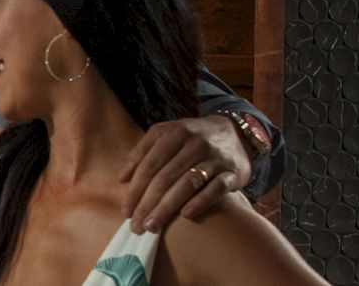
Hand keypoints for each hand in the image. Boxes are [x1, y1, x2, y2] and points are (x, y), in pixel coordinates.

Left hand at [120, 114, 251, 232]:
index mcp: (174, 133)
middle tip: (136, 225)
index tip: (126, 211)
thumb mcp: (166, 135)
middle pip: (165, 178)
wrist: (236, 133)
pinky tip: (185, 215)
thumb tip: (122, 178)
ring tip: (153, 225)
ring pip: (187, 184)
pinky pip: (216, 189)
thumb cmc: (191, 139)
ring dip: (167, 207)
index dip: (135, 190)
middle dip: (147, 204)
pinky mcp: (233, 172)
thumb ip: (142, 152)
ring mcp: (215, 158)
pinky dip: (200, 202)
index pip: (149, 165)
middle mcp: (194, 144)